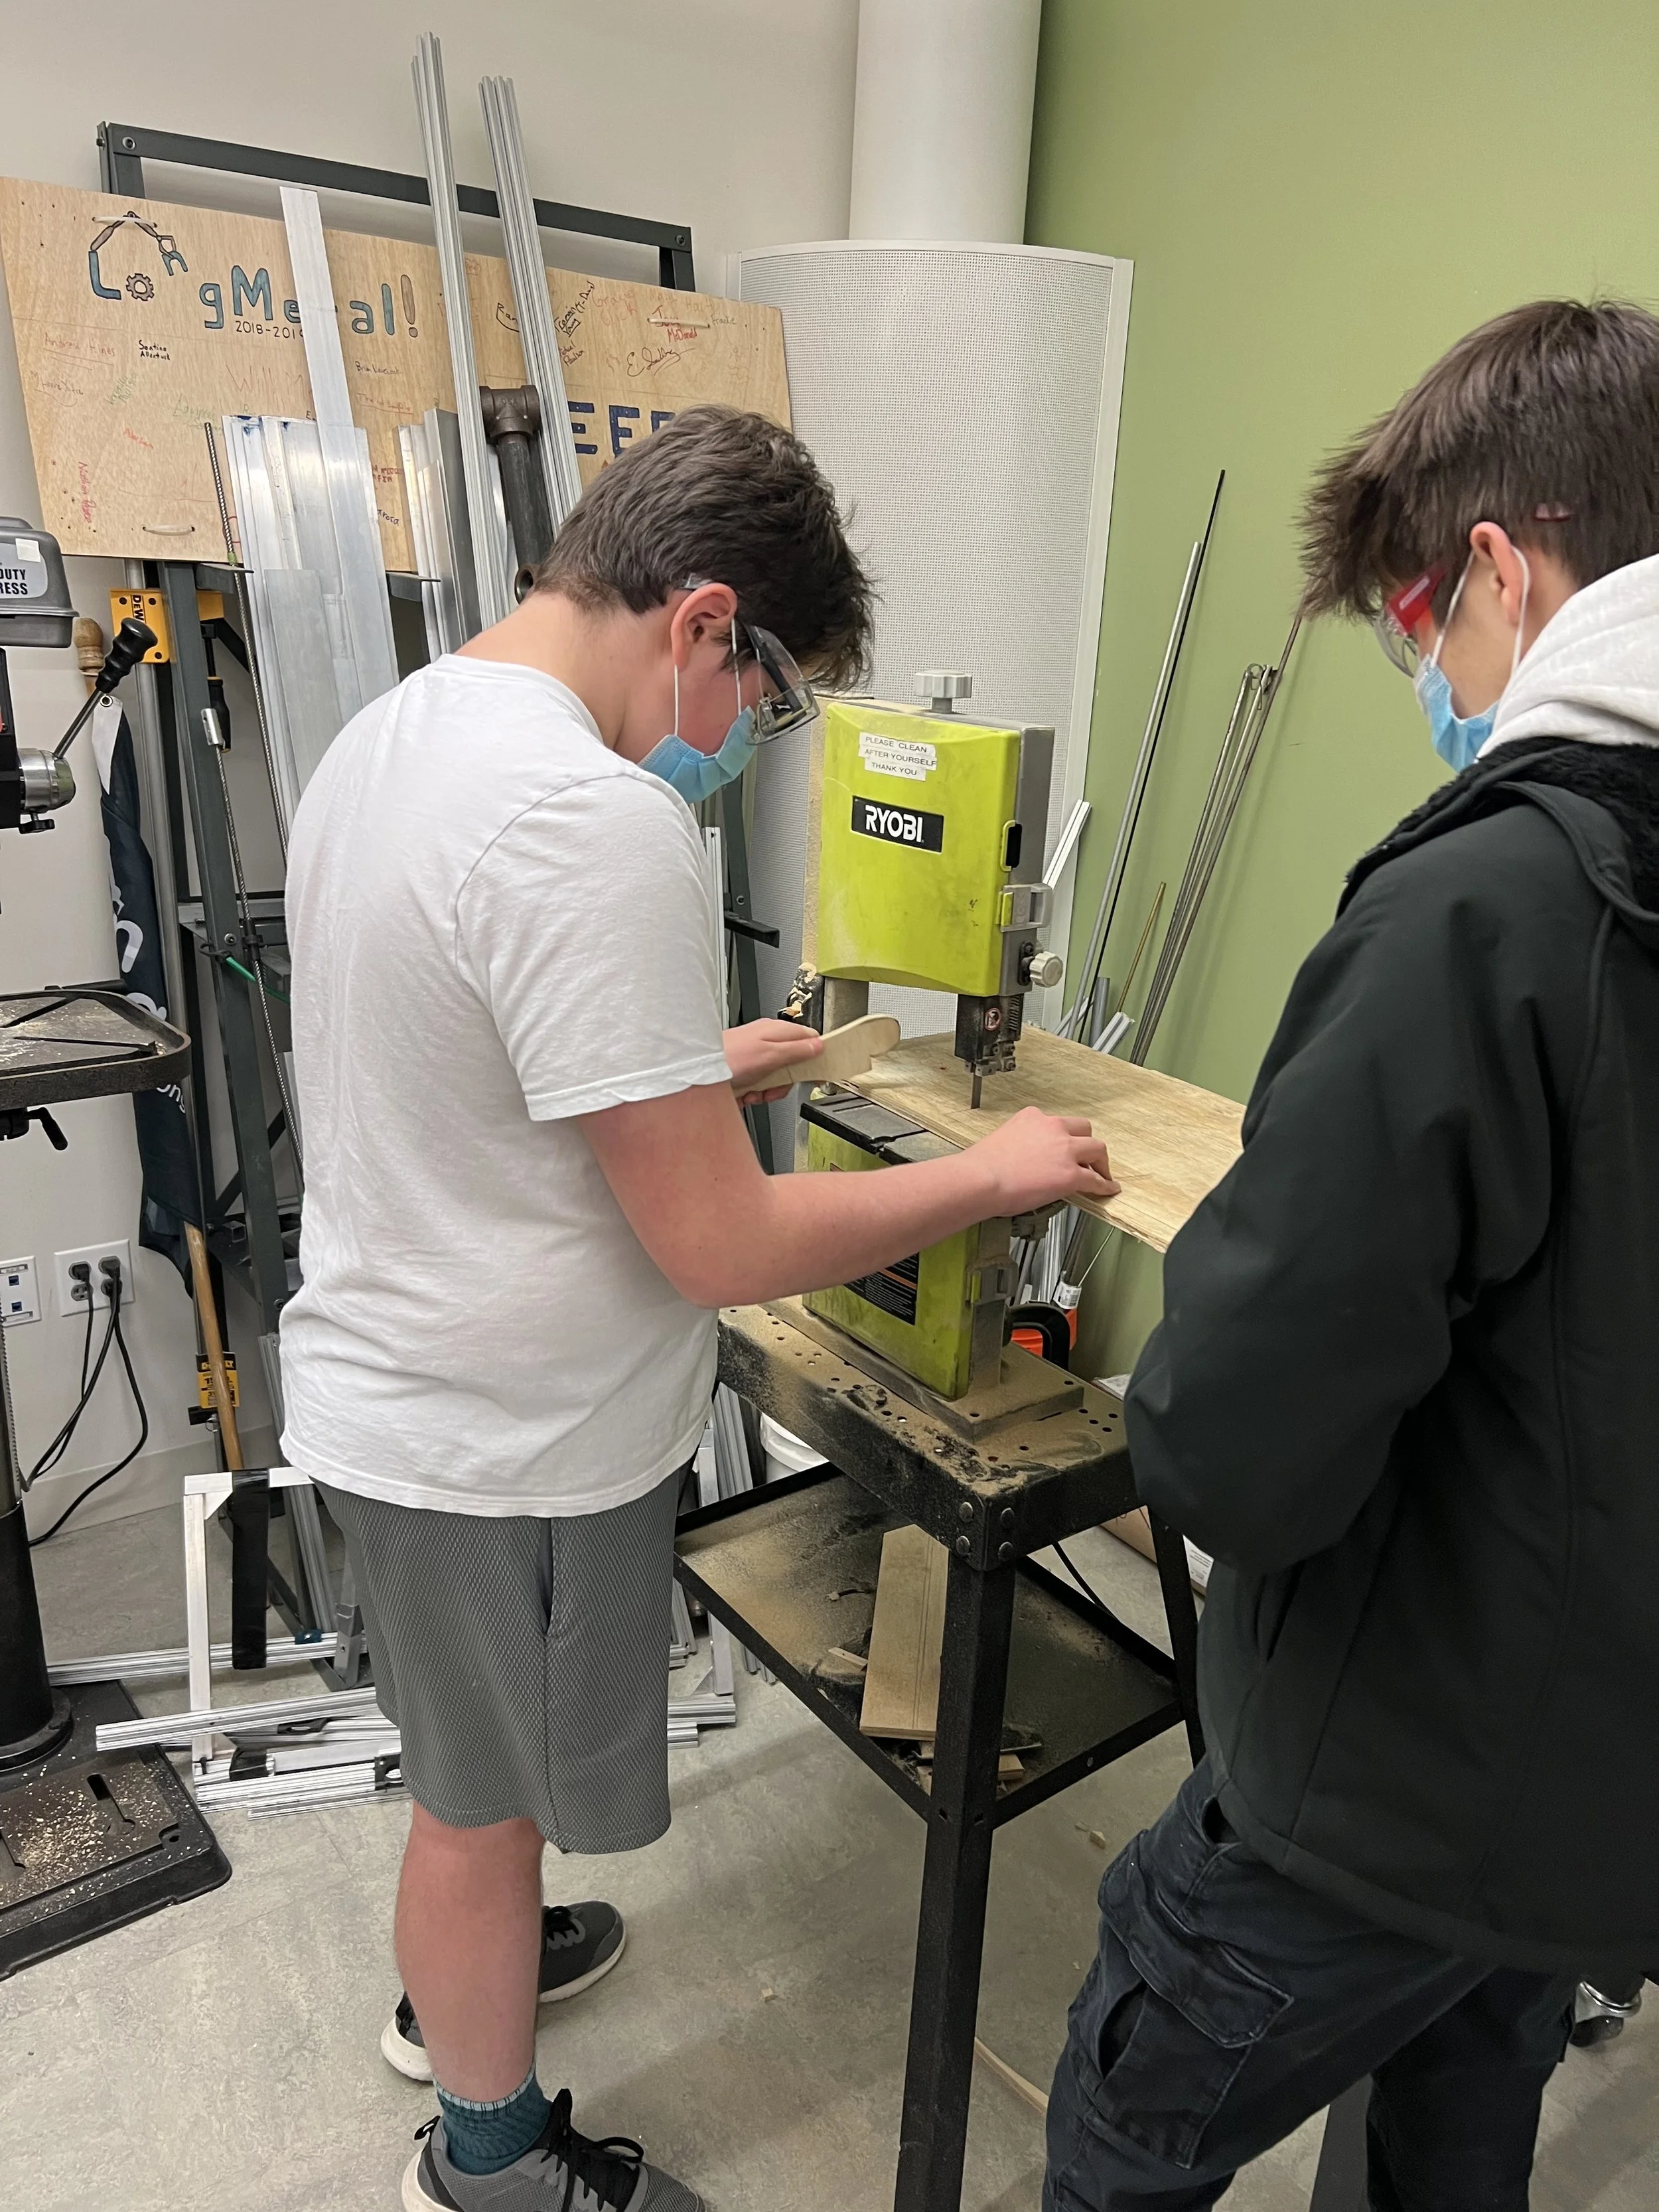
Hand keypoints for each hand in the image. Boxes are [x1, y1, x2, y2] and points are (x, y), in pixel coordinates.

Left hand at [724, 1018, 821, 1106]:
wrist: (696, 1072)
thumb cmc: (728, 1057)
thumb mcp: (769, 1054)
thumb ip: (797, 1050)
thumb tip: (819, 1046)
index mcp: (776, 1031)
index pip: (809, 1038)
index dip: (816, 1056)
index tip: (820, 1072)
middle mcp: (767, 1041)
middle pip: (794, 1063)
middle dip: (787, 1080)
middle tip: (776, 1085)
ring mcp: (756, 1056)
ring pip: (778, 1077)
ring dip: (770, 1089)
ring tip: (757, 1089)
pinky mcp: (746, 1070)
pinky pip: (762, 1084)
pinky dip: (757, 1092)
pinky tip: (747, 1092)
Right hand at [969, 1107, 1119, 1213]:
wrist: (980, 1179)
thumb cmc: (982, 1166)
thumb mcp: (1002, 1140)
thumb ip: (1019, 1145)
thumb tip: (1022, 1161)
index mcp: (1032, 1118)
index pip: (1057, 1123)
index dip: (1063, 1138)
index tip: (1063, 1148)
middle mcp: (1052, 1128)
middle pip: (1084, 1129)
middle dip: (1087, 1144)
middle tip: (1088, 1158)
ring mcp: (1064, 1150)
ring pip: (1097, 1148)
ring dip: (1101, 1162)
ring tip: (1102, 1174)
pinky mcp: (1070, 1174)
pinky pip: (1095, 1179)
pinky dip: (1105, 1185)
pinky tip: (1108, 1189)